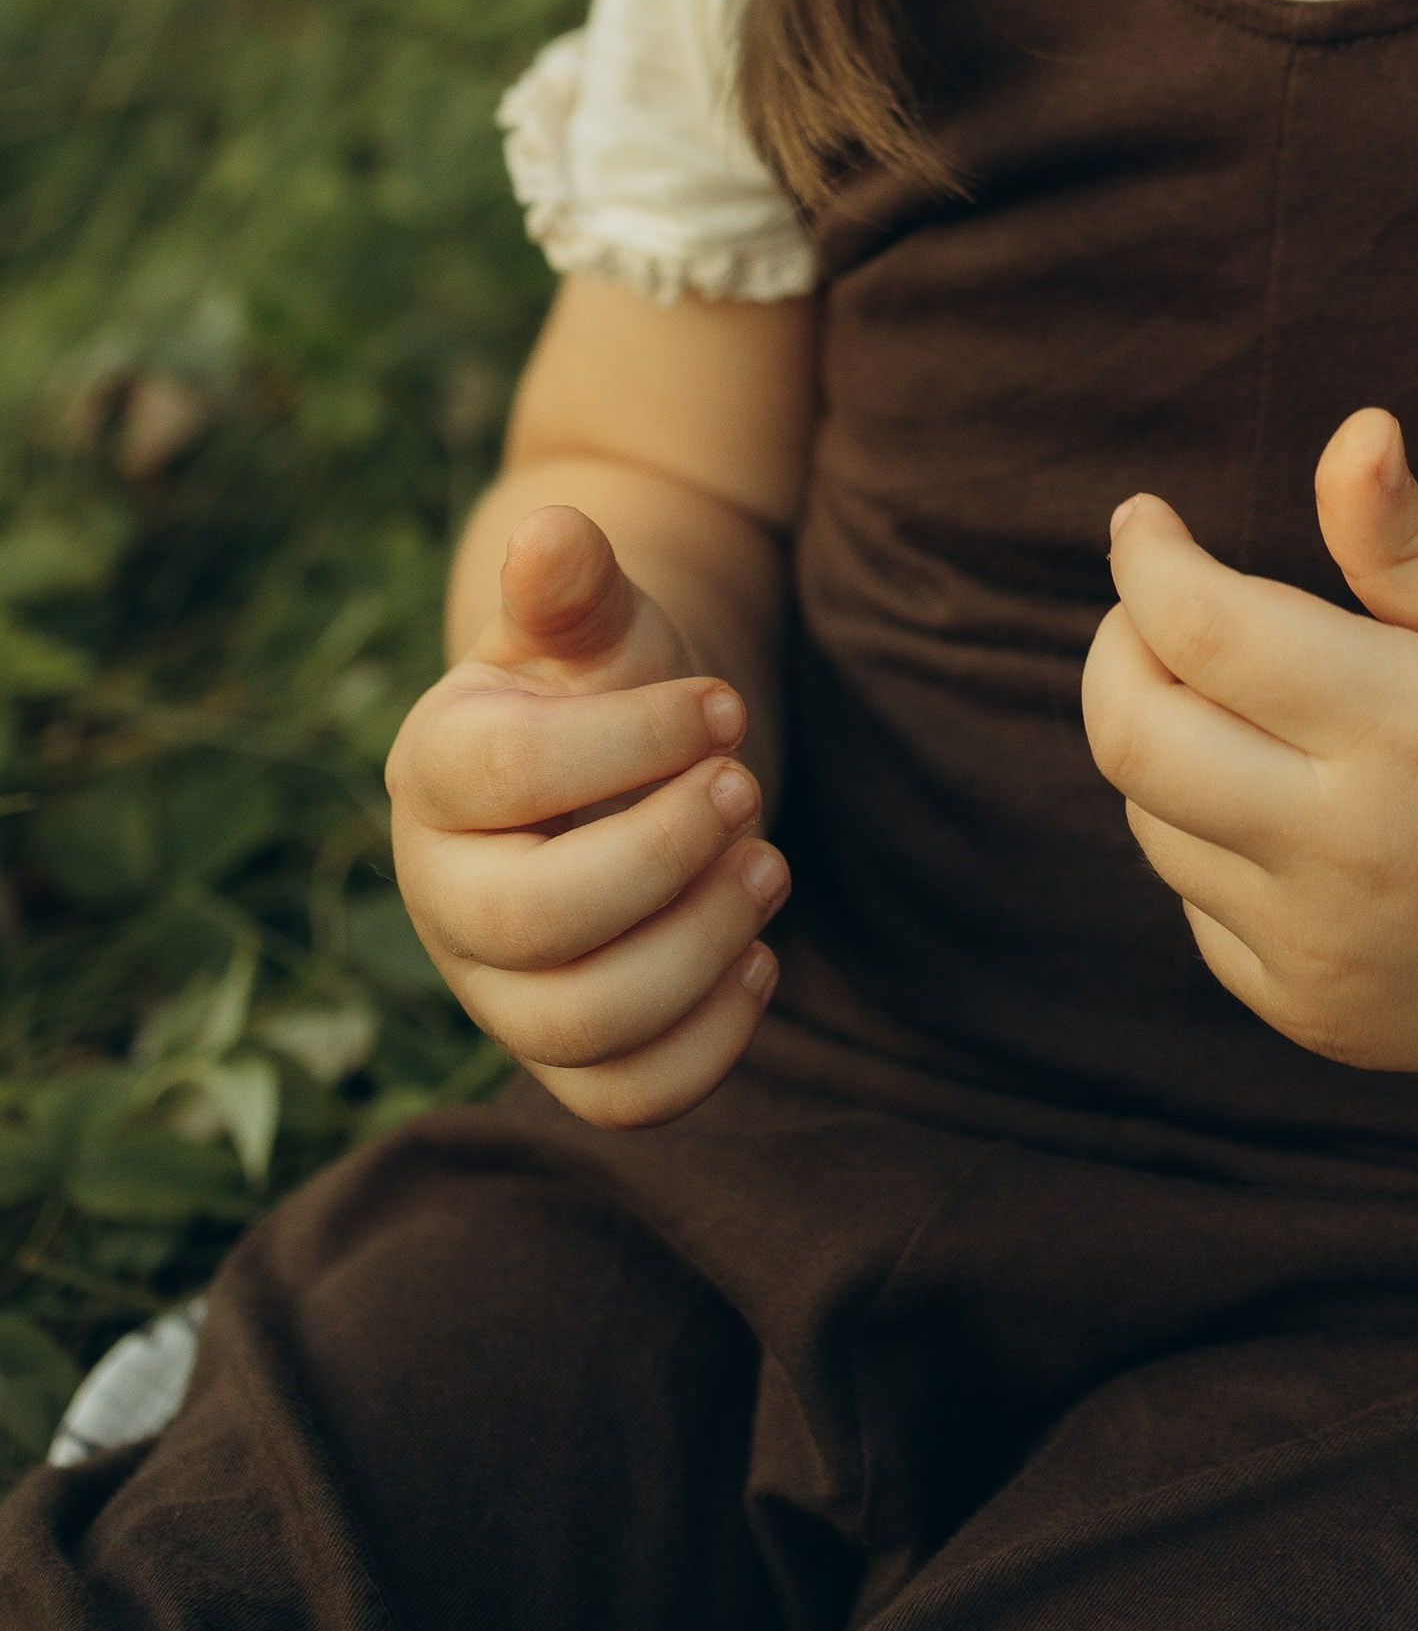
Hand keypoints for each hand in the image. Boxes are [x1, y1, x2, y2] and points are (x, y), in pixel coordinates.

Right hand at [386, 501, 789, 1127]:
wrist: (621, 758)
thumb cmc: (604, 680)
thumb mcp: (593, 622)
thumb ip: (573, 585)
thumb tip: (550, 531)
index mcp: (433, 770)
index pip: (509, 776)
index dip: (633, 744)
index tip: (724, 708)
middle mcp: (443, 893)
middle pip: (533, 923)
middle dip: (664, 857)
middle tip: (747, 788)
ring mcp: (495, 987)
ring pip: (579, 1023)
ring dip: (696, 950)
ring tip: (770, 867)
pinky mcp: (561, 1051)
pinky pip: (618, 1099)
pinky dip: (704, 1048)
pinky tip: (759, 961)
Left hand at [1081, 409, 1417, 1081]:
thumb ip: (1413, 542)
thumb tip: (1354, 432)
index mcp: (1410, 732)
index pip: (1202, 627)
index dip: (1148, 558)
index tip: (1146, 518)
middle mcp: (1350, 855)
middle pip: (1134, 736)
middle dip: (1117, 647)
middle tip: (1152, 603)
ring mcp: (1324, 953)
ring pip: (1153, 822)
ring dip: (1165, 742)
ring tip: (1244, 701)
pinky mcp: (1314, 1015)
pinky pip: (1198, 907)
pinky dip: (1208, 838)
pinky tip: (1287, 806)